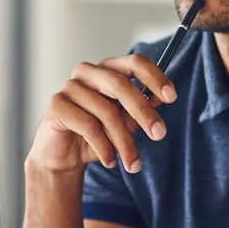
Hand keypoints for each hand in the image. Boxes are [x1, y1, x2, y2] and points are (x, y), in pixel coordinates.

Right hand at [27, 56, 176, 175]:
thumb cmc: (97, 135)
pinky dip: (104, 147)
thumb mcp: (126, 122)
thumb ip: (142, 107)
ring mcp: (70, 86)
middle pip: (121, 84)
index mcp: (108, 70)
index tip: (172, 97)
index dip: (155, 77)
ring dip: (124, 142)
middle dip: (144, 112)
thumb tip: (161, 98)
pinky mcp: (56, 105)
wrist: (64, 156)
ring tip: (133, 165)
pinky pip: (88, 125)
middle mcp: (88, 72)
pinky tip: (110, 161)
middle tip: (159, 134)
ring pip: (106, 111)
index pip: (135, 62)